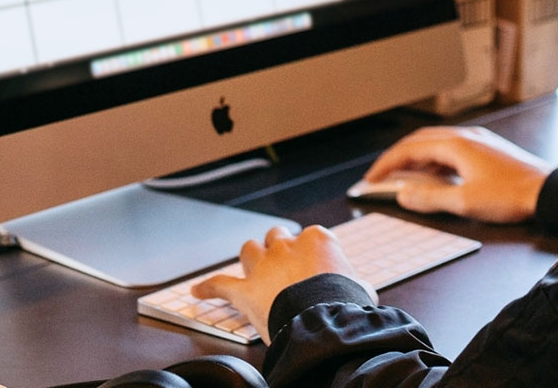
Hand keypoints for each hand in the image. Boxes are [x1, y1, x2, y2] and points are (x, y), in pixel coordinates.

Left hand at [191, 226, 373, 343]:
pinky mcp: (244, 290)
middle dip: (278, 247)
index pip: (310, 237)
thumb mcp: (360, 288)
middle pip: (277, 236)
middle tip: (282, 263)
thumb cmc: (343, 303)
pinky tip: (198, 291)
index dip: (310, 253)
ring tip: (252, 266)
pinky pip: (219, 284)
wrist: (322, 321)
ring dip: (251, 257)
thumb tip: (359, 289)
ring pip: (249, 249)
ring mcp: (263, 266)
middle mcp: (286, 246)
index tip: (315, 266)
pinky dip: (207, 288)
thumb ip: (354, 282)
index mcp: (317, 239)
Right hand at [364, 126, 554, 222]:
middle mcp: (465, 137)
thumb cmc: (512, 195)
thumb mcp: (464, 202)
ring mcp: (477, 142)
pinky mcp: (487, 151)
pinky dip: (435, 161)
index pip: (409, 149)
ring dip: (416, 159)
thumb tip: (403, 194)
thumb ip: (430, 198)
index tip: (371, 179)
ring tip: (403, 178)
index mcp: (456, 145)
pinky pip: (452, 150)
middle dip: (397, 158)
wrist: (548, 191)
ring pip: (437, 144)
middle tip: (381, 176)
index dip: (386, 164)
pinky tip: (435, 176)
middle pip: (420, 141)